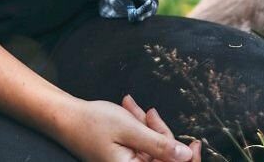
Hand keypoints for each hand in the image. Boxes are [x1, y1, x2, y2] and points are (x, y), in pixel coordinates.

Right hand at [57, 95, 197, 161]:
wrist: (67, 119)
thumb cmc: (93, 124)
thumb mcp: (130, 129)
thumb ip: (159, 145)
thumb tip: (187, 156)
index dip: (188, 160)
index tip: (196, 142)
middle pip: (163, 157)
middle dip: (159, 132)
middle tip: (149, 112)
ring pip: (152, 148)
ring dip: (147, 126)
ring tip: (131, 107)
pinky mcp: (124, 158)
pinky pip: (141, 144)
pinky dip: (138, 127)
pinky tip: (130, 110)